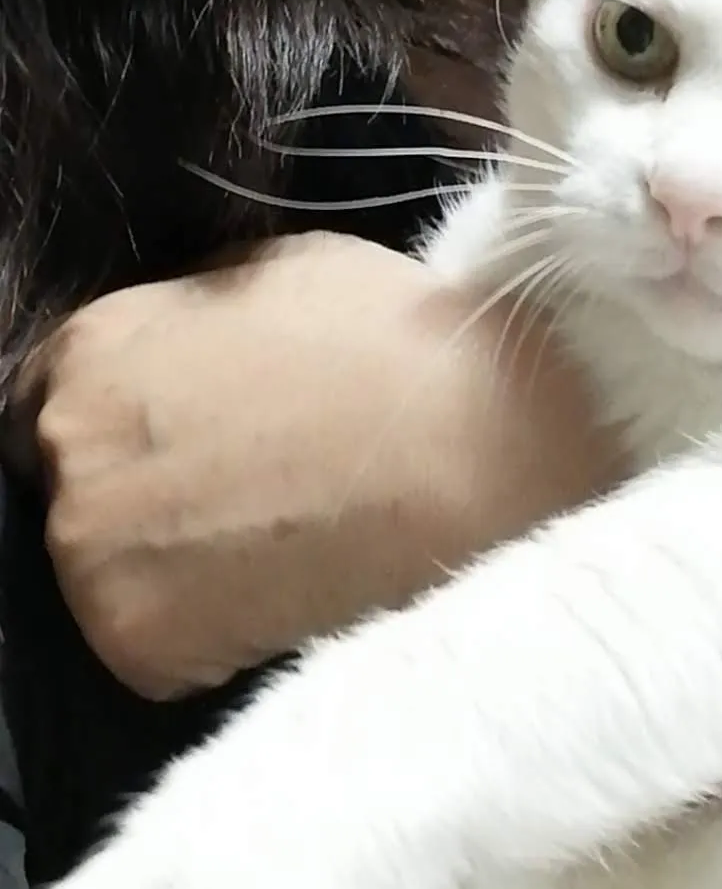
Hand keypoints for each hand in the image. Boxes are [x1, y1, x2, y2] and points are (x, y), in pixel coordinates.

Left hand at [8, 231, 618, 699]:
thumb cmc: (394, 342)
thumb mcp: (289, 268)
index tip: (188, 435)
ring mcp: (92, 553)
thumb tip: (197, 334)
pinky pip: (162, 644)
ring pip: (114, 568)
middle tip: (250, 487)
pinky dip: (212, 631)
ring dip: (179, 562)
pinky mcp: (137, 643)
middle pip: (82, 481)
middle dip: (150, 485)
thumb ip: (204, 309)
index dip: (133, 414)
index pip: (61, 391)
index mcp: (98, 347)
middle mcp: (70, 447)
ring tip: (282, 541)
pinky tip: (289, 590)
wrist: (469, 452)